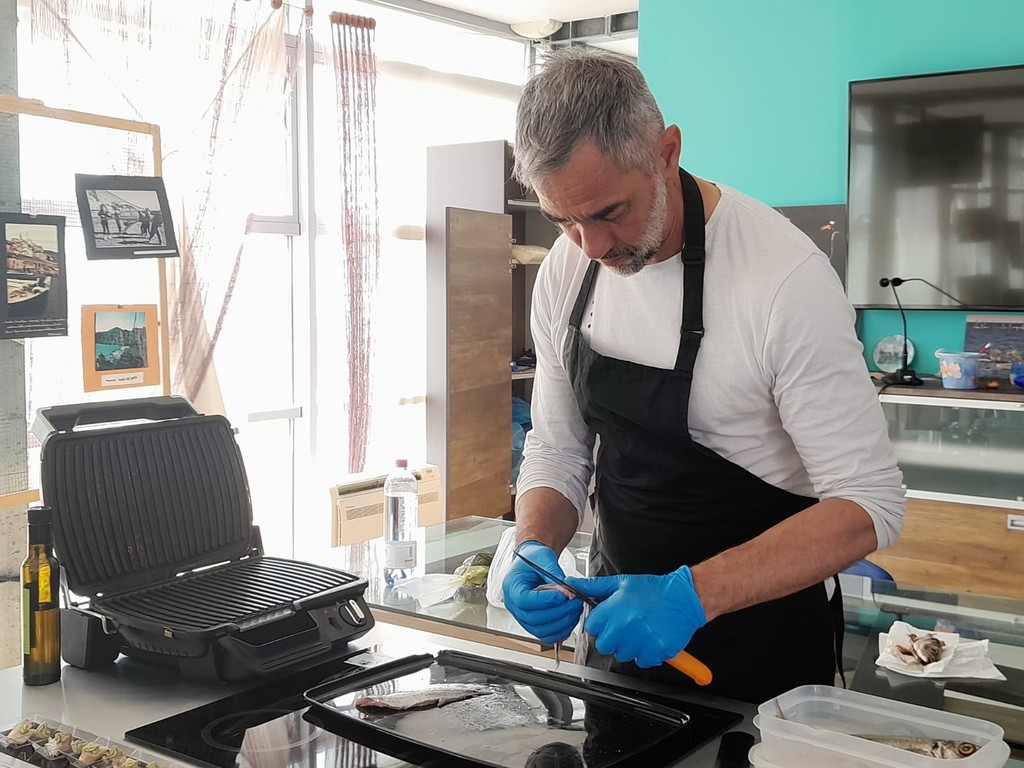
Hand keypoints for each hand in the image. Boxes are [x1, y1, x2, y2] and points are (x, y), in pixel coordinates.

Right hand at [502, 541, 582, 643]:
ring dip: (561, 622)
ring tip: (575, 609)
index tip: (562, 595)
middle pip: (532, 618)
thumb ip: (553, 574)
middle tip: (574, 602)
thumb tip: (566, 590)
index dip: (544, 600)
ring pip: (540, 630)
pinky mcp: (533, 624)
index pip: (523, 600)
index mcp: (512, 586)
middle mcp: (513, 605)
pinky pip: (546, 635)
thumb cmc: (534, 558)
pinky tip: (570, 619)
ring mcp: (522, 617)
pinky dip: (560, 631)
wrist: (532, 562)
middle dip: (557, 612)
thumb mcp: (543, 558)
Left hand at [565, 566, 706, 667]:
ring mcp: (640, 641)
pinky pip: (642, 661)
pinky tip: (652, 638)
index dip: (600, 623)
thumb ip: (594, 586)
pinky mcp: (655, 652)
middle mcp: (625, 626)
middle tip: (626, 626)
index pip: (591, 627)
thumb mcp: (621, 583)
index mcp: (613, 609)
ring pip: (622, 655)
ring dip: (629, 646)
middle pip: (604, 645)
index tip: (609, 620)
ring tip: (641, 630)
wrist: (684, 597)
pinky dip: (646, 654)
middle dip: (612, 638)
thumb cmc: (653, 590)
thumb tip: (572, 584)